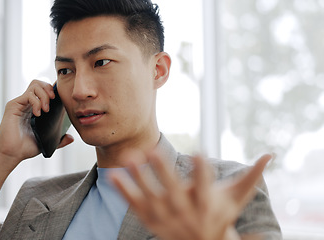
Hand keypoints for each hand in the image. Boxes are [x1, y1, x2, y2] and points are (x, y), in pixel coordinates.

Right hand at [0, 80, 73, 168]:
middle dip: (49, 89)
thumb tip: (71, 138)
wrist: (11, 154)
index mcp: (34, 108)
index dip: (53, 90)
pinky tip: (38, 114)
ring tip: (46, 109)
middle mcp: (27, 103)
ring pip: (35, 85)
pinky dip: (36, 102)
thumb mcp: (47, 143)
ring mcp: (20, 103)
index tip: (60, 100)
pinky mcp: (13, 105)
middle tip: (53, 101)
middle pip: (39, 83)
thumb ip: (59, 140)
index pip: (44, 90)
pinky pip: (28, 95)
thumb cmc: (25, 148)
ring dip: (44, 95)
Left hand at [109, 150, 270, 239]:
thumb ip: (250, 176)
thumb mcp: (236, 198)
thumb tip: (270, 155)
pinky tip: (113, 176)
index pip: (205, 186)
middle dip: (163, 171)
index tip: (199, 152)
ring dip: (139, 178)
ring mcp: (165, 217)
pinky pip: (135, 205)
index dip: (202, 171)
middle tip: (152, 150)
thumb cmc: (221, 214)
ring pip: (150, 197)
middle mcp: (184, 212)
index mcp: (206, 204)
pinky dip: (124, 191)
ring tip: (129, 157)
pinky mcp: (150, 220)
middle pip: (172, 191)